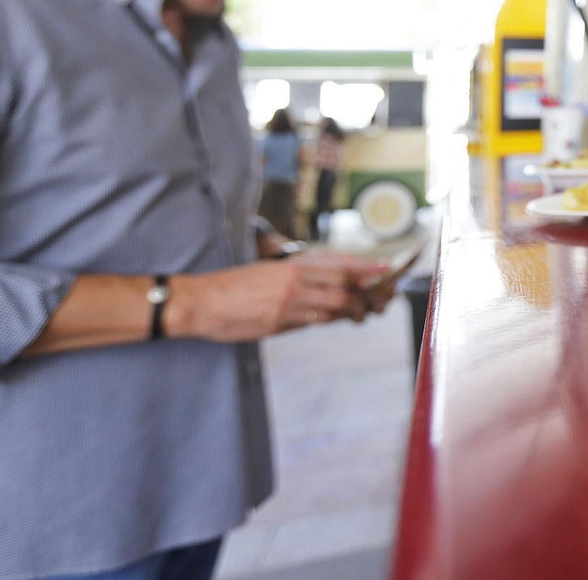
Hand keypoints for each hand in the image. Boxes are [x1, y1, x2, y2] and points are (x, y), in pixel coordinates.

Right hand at [167, 252, 389, 341]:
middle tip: (378, 302)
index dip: (365, 266)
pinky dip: (326, 321)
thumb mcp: (268, 272)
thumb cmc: (233, 286)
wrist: (200, 302)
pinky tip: (332, 320)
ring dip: (351, 312)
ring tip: (360, 314)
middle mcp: (294, 280)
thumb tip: (326, 291)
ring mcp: (287, 303)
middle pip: (343, 286)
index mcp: (292, 264)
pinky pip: (312, 323)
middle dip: (366, 295)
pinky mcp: (279, 323)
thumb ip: (298, 280)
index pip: (337, 263)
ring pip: (333, 307)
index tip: (386, 269)